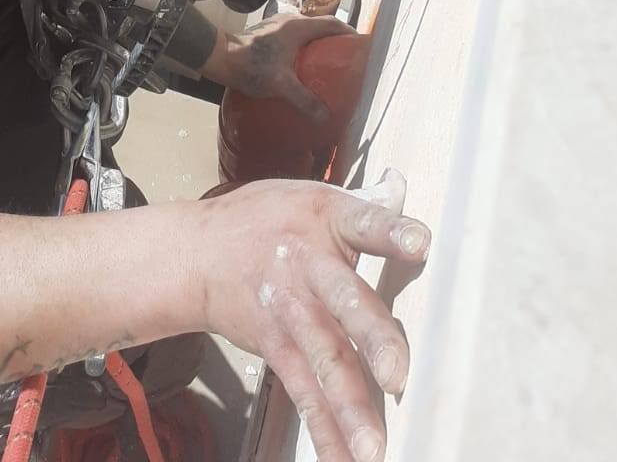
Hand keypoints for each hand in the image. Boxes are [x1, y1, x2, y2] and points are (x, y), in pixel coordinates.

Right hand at [194, 169, 428, 461]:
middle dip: (372, 339)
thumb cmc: (263, 220)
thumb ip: (363, 202)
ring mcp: (291, 314)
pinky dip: (325, 432)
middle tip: (397, 376)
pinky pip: (305, 395)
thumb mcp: (308, 197)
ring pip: (325, 361)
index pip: (362, 220)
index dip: (391, 230)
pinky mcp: (277, 350)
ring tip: (374, 448)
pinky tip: (347, 461)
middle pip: (344, 302)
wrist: (195, 254)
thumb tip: (402, 183)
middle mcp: (308, 268)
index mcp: (324, 219)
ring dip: (349, 407)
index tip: (421, 242)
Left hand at [204, 13, 349, 122]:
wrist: (219, 56)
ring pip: (306, 31)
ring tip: (327, 64)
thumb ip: (305, 99)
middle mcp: (290, 21)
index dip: (349, 33)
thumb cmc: (251, 65)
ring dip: (318, 43)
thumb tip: (326, 116)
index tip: (360, 47)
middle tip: (346, 60)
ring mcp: (277, 25)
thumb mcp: (281, 85)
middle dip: (335, 40)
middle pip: (321, 26)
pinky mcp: (268, 33)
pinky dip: (304, 47)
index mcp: (298, 27)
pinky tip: (302, 66)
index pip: (332, 24)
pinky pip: (294, 36)